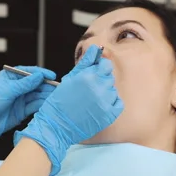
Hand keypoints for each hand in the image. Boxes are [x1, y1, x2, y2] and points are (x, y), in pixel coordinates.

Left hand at [0, 66, 56, 150]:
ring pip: (35, 96)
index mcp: (11, 77)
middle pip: (35, 85)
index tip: (52, 76)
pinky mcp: (20, 112)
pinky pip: (33, 107)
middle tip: (57, 89)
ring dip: (45, 96)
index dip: (41, 74)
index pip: (29, 73)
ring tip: (56, 97)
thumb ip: (24, 84)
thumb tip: (39, 76)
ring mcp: (19, 100)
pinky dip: (40, 106)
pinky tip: (48, 105)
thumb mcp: (7, 90)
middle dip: (46, 86)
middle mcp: (16, 88)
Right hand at [14, 45, 123, 175]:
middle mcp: (99, 88)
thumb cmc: (60, 102)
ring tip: (92, 101)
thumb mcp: (70, 78)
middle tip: (88, 91)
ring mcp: (105, 103)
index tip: (93, 75)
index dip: (100, 69)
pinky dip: (112, 104)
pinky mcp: (108, 116)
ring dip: (105, 93)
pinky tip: (101, 106)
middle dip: (101, 81)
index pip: (106, 65)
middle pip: (110, 78)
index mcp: (89, 77)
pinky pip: (118, 104)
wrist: (56, 126)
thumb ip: (85, 62)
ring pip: (113, 91)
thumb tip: (96, 49)